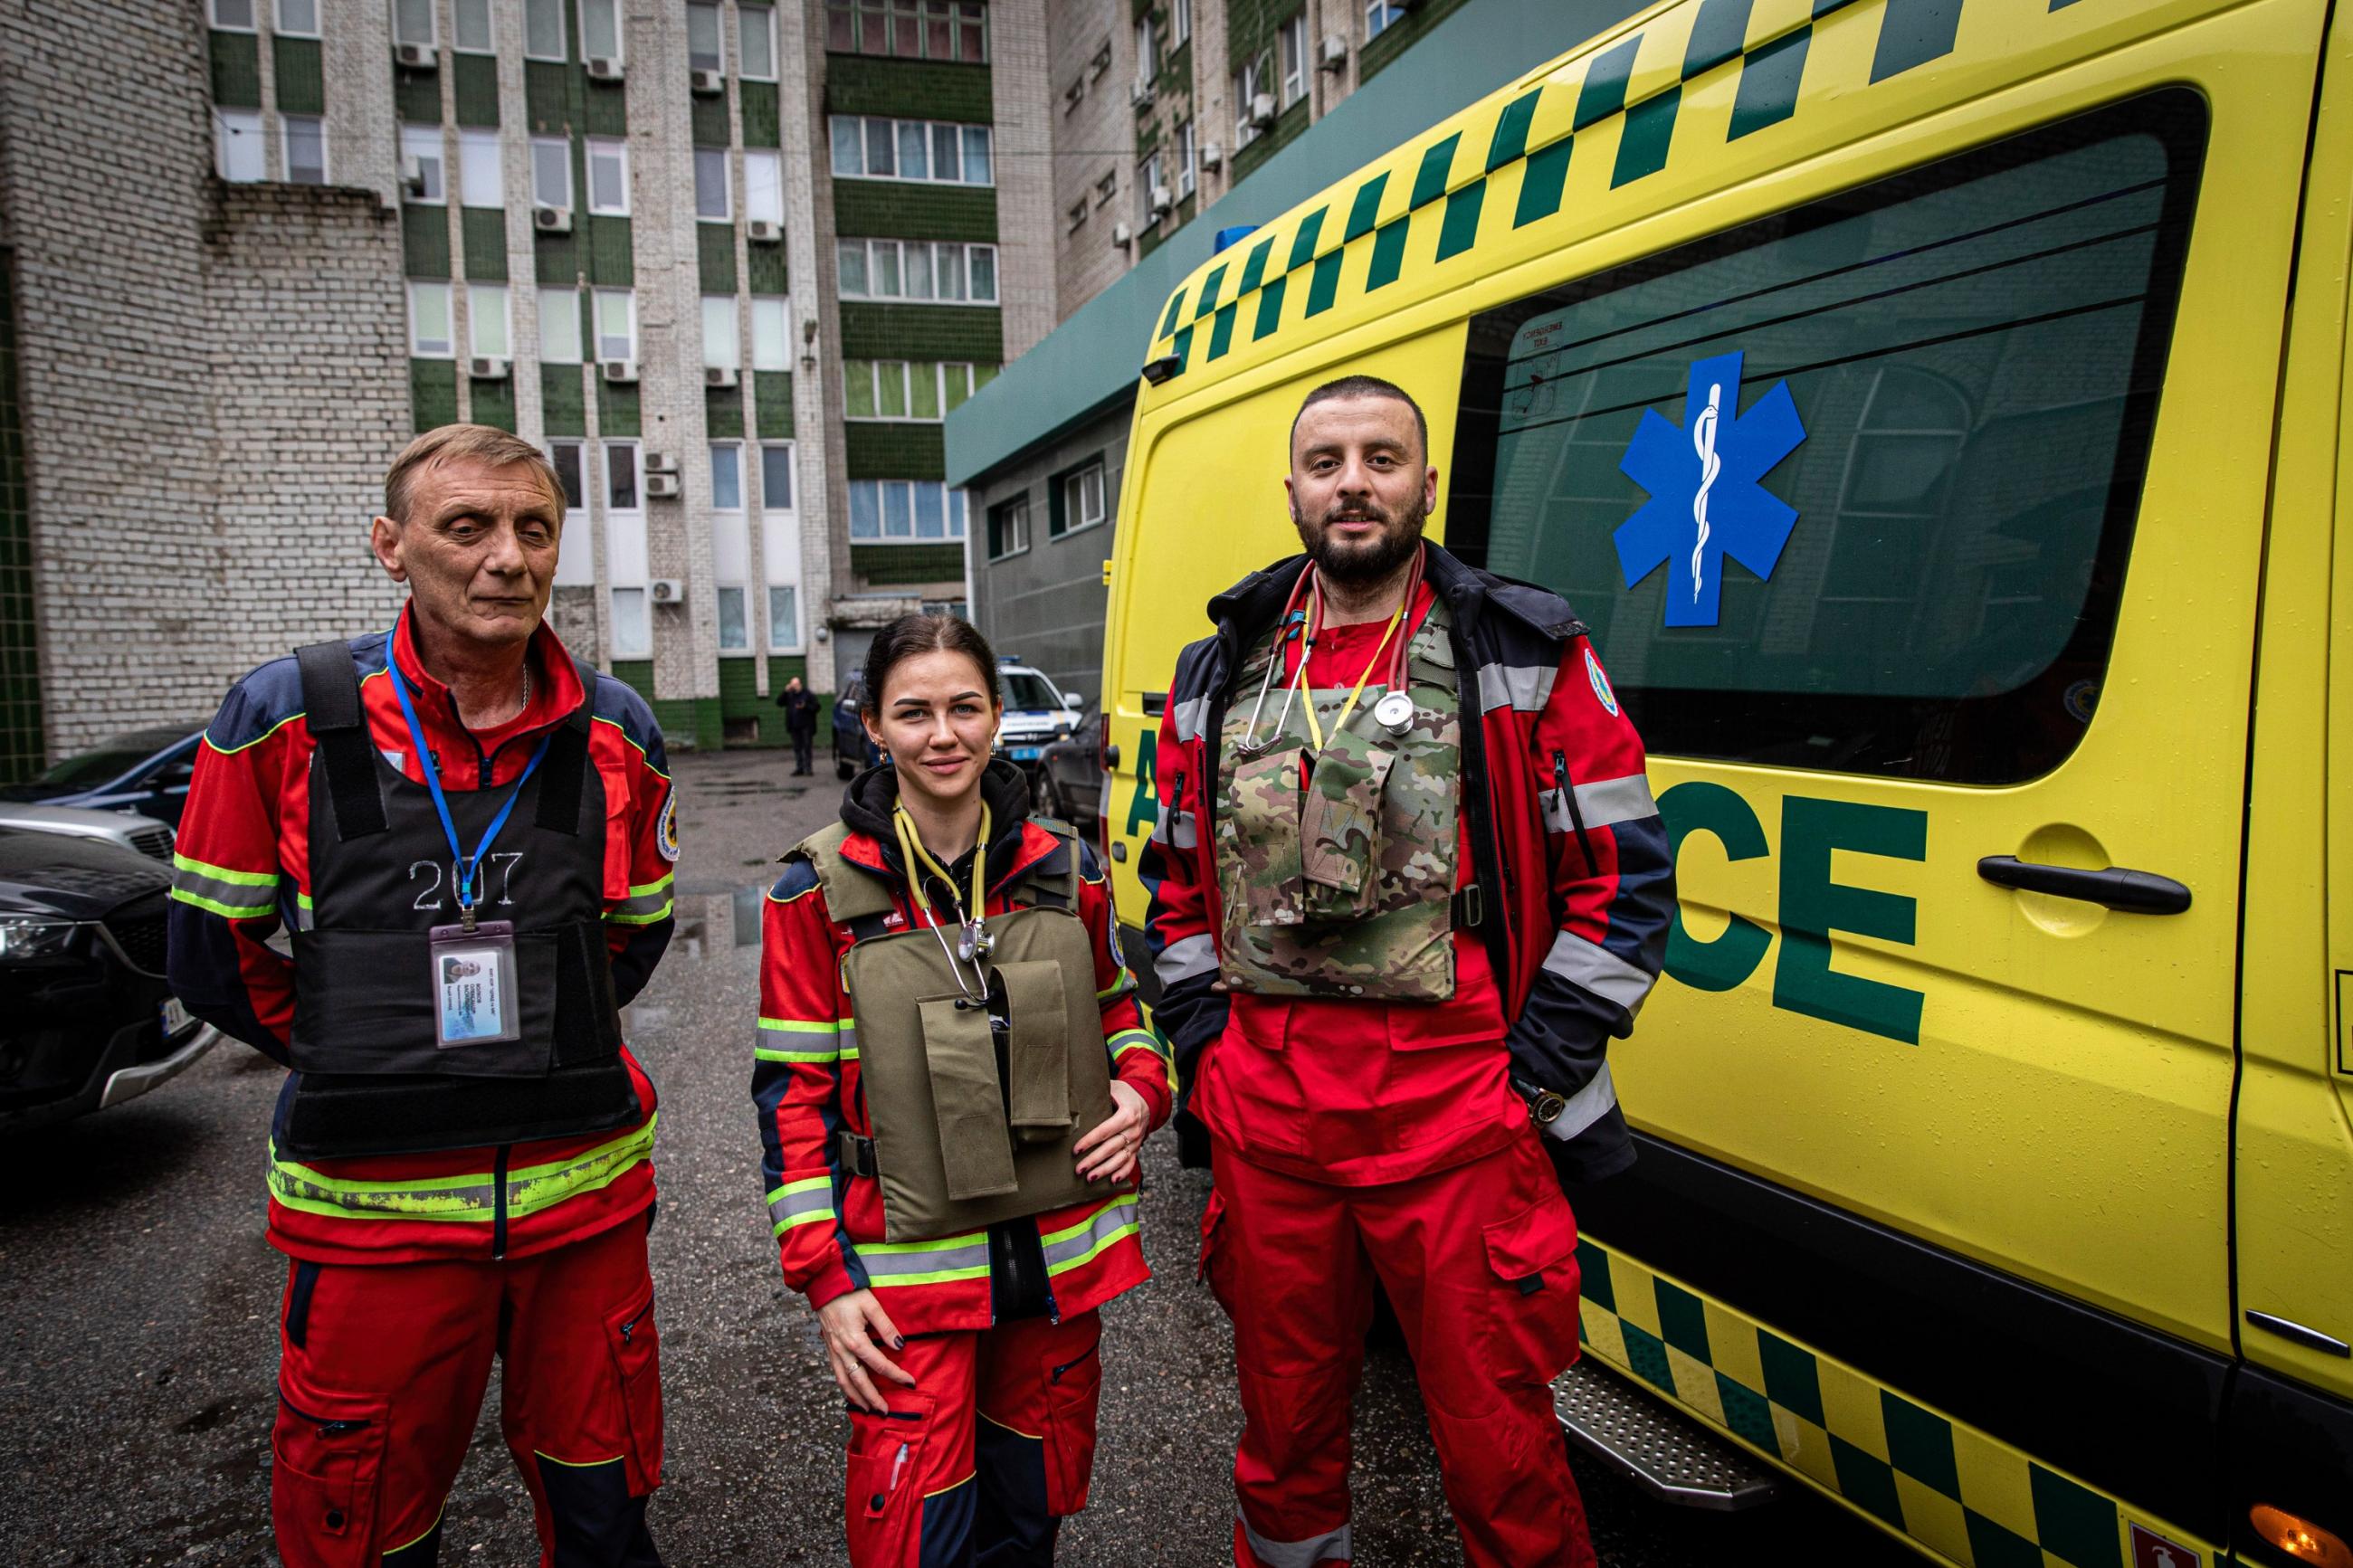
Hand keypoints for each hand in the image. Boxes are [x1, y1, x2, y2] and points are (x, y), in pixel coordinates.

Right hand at [815, 1289, 916, 1413]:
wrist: (824, 1285)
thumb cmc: (850, 1293)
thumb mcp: (872, 1305)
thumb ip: (886, 1327)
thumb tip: (899, 1346)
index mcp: (855, 1340)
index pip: (880, 1364)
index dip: (896, 1375)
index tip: (910, 1382)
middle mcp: (842, 1350)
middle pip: (859, 1381)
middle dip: (873, 1398)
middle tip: (885, 1412)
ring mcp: (833, 1351)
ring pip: (844, 1382)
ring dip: (856, 1398)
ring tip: (868, 1410)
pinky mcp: (829, 1349)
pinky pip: (836, 1374)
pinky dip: (844, 1388)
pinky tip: (851, 1393)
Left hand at [1073, 1079, 1149, 1184]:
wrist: (1147, 1099)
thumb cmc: (1124, 1093)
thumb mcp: (1113, 1087)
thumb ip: (1097, 1091)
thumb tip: (1073, 1094)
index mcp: (1127, 1114)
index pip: (1105, 1130)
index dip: (1090, 1141)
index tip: (1076, 1150)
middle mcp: (1134, 1129)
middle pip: (1111, 1148)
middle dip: (1094, 1160)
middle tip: (1078, 1169)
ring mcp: (1137, 1141)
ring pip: (1120, 1159)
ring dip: (1105, 1170)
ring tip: (1090, 1178)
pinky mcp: (1138, 1148)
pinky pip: (1131, 1163)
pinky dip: (1123, 1173)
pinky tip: (1112, 1181)